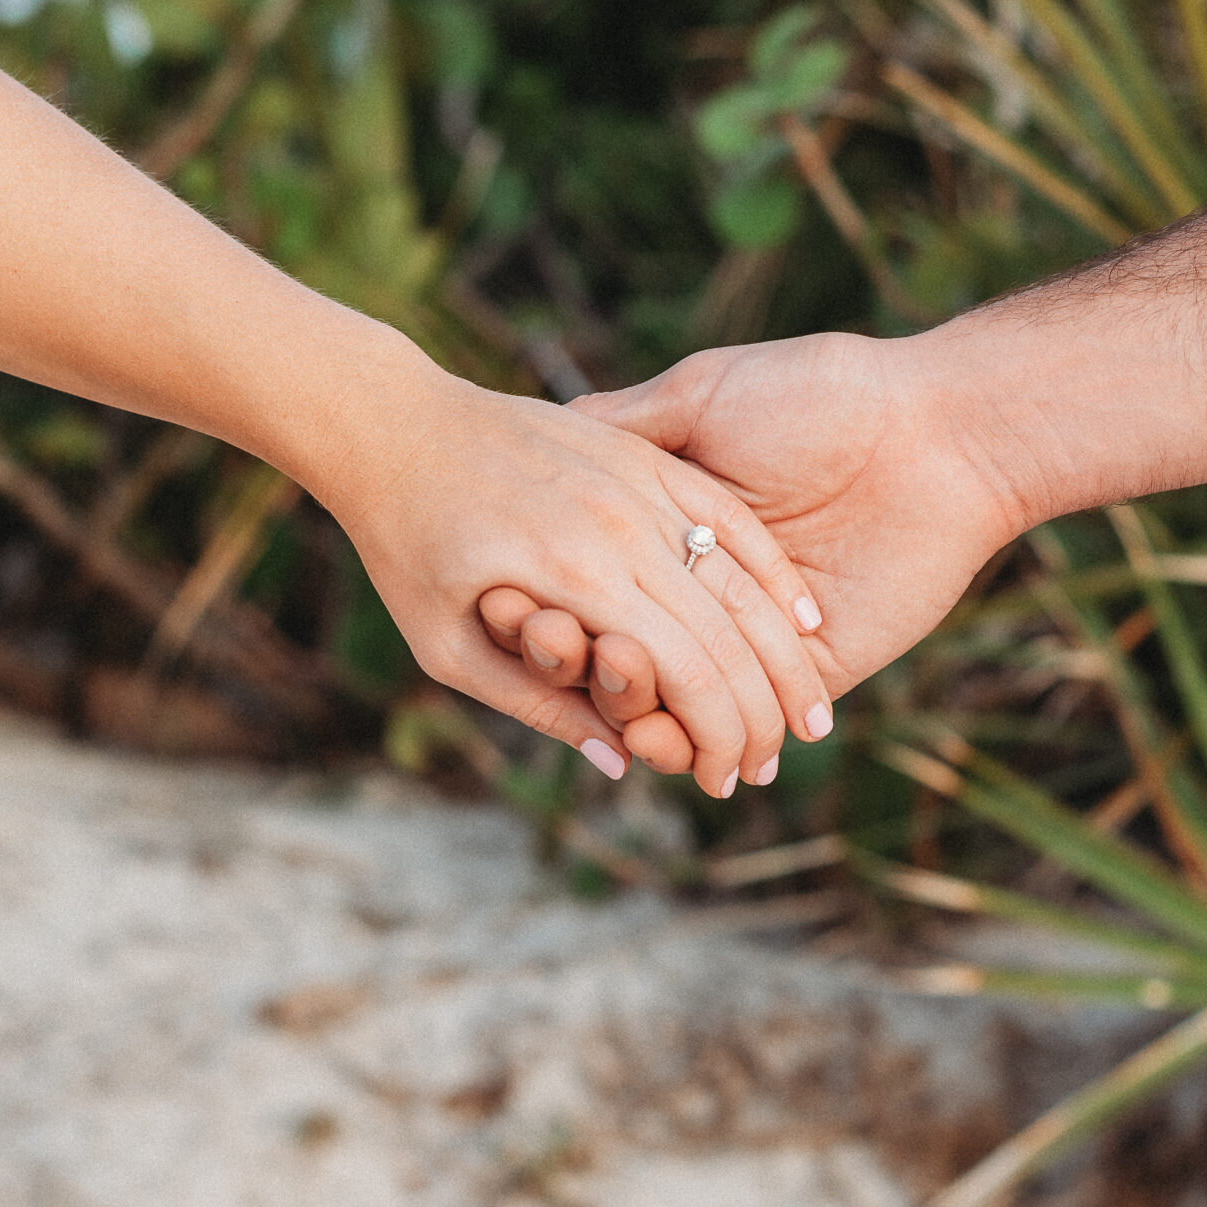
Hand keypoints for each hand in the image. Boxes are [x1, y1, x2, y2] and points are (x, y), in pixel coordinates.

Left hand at [321, 355, 832, 796]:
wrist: (395, 426)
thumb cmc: (407, 548)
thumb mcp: (448, 649)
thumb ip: (537, 705)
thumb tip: (620, 761)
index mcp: (575, 583)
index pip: (685, 674)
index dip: (717, 737)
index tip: (730, 780)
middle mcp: (621, 530)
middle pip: (725, 635)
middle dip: (761, 711)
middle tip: (777, 762)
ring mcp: (639, 486)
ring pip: (741, 578)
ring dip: (785, 652)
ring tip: (811, 708)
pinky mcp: (644, 457)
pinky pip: (727, 517)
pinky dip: (770, 570)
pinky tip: (804, 616)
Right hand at [476, 330, 1027, 772]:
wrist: (936, 431)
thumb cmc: (819, 395)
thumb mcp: (702, 398)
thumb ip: (627, 427)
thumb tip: (538, 436)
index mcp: (675, 530)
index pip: (590, 586)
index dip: (541, 598)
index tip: (500, 596)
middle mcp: (706, 591)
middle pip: (617, 650)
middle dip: (570, 657)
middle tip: (541, 639)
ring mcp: (754, 641)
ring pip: (665, 700)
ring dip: (621, 704)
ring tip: (604, 677)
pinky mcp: (808, 680)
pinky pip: (734, 726)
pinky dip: (683, 741)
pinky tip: (653, 733)